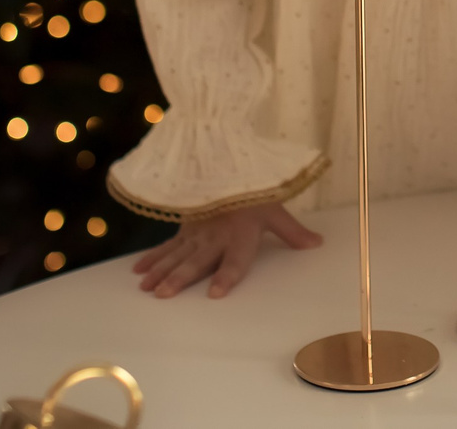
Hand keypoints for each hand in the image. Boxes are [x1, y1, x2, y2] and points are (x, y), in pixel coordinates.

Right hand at [131, 202, 321, 297]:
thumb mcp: (277, 210)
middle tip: (164, 293)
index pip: (234, 260)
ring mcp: (197, 233)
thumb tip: (317, 244)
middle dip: (180, 277)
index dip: (225, 276)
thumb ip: (293, 232)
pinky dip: (152, 257)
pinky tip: (139, 271)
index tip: (215, 293)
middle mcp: (216, 237)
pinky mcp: (185, 228)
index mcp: (241, 235)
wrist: (229, 164)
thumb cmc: (256, 192)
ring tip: (148, 288)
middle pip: (196, 260)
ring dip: (161, 271)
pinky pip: (167, 245)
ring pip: (177, 254)